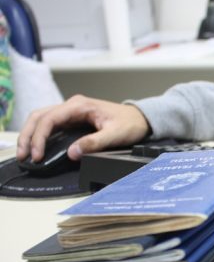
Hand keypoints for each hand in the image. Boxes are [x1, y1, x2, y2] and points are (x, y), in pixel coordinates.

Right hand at [16, 95, 150, 161]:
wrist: (141, 119)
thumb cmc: (131, 124)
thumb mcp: (116, 135)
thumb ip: (94, 143)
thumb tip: (72, 153)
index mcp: (80, 106)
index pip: (50, 119)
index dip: (40, 137)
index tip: (38, 155)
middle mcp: (73, 106)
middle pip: (40, 116)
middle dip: (28, 135)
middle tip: (24, 156)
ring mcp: (71, 112)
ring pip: (42, 119)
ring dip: (31, 135)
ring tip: (26, 153)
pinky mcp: (73, 119)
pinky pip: (51, 124)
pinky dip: (41, 135)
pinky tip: (37, 147)